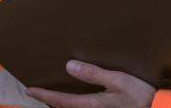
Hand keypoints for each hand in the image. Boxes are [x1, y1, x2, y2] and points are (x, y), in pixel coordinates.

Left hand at [26, 60, 155, 107]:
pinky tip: (76, 97)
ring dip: (60, 103)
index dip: (44, 95)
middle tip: (37, 92)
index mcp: (92, 105)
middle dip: (49, 100)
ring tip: (52, 94)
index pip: (60, 101)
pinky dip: (72, 104)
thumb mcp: (119, 81)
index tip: (30, 89)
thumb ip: (94, 74)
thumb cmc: (141, 96)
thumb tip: (70, 66)